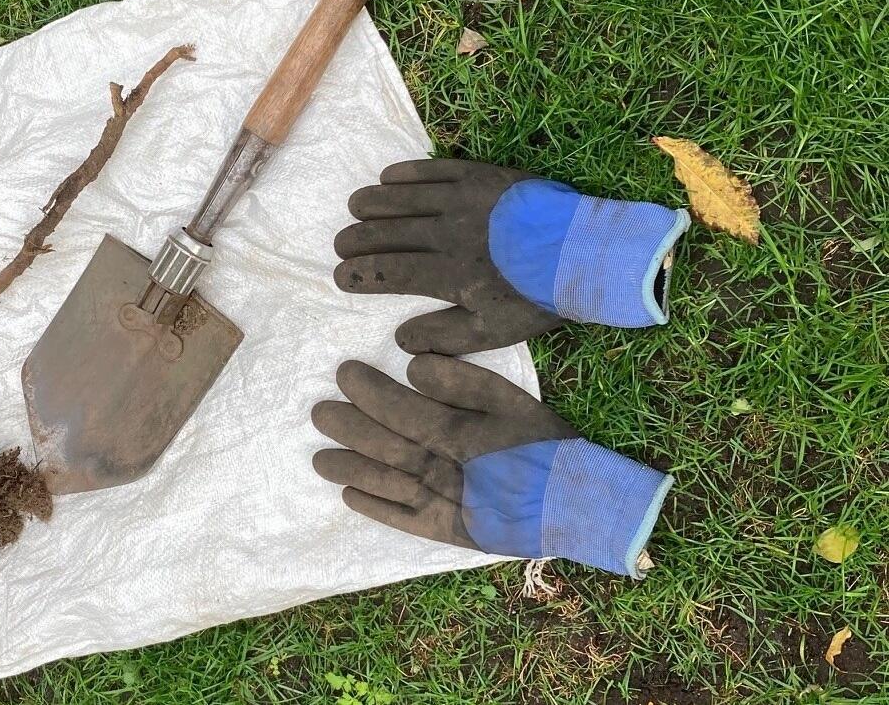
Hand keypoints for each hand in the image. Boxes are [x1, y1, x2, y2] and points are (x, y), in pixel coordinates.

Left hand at [312, 355, 670, 578]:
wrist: (580, 504)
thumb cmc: (545, 445)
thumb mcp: (512, 401)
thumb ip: (464, 382)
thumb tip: (413, 367)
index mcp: (460, 434)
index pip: (402, 410)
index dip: (369, 391)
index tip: (344, 372)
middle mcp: (446, 469)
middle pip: (386, 446)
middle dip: (349, 427)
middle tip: (318, 412)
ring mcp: (445, 504)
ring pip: (387, 484)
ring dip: (351, 469)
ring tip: (318, 459)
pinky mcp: (449, 532)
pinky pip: (405, 521)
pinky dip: (377, 509)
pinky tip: (350, 497)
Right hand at [335, 159, 688, 353]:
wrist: (587, 253)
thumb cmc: (538, 298)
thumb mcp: (494, 332)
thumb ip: (444, 337)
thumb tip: (400, 339)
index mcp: (447, 272)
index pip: (389, 271)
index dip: (359, 273)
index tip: (340, 276)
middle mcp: (447, 232)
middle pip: (388, 232)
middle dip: (357, 238)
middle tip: (340, 243)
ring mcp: (462, 199)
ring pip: (403, 197)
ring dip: (373, 203)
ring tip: (354, 208)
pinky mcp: (480, 176)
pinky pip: (433, 169)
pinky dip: (406, 172)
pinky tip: (388, 175)